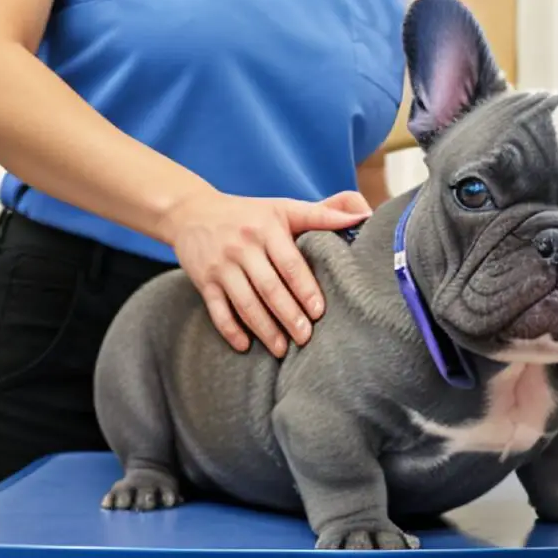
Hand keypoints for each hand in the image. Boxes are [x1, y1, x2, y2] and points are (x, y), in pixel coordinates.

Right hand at [162, 190, 371, 356]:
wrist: (191, 211)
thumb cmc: (250, 214)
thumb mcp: (284, 207)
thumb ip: (323, 213)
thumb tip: (366, 214)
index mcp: (268, 227)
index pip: (290, 262)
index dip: (305, 288)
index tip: (319, 311)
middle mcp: (244, 245)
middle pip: (269, 287)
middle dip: (288, 316)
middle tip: (305, 338)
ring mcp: (221, 264)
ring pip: (245, 303)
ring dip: (264, 329)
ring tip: (281, 349)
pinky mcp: (203, 280)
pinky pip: (217, 310)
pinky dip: (230, 330)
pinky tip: (246, 346)